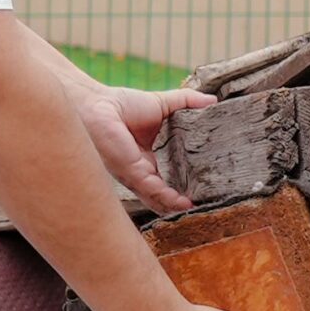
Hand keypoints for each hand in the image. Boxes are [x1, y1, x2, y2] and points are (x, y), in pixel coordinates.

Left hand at [77, 84, 218, 214]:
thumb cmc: (122, 105)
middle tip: (208, 204)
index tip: (209, 187)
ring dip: (177, 206)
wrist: (96, 105)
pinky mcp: (132, 173)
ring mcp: (138, 175)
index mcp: (151, 158)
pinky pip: (153, 190)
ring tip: (198, 209)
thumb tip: (213, 101)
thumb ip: (188, 102)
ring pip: (160, 199)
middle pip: (167, 194)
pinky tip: (184, 203)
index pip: (173, 178)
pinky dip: (169, 199)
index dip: (189, 185)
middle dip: (184, 202)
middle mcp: (145, 171)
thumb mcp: (163, 103)